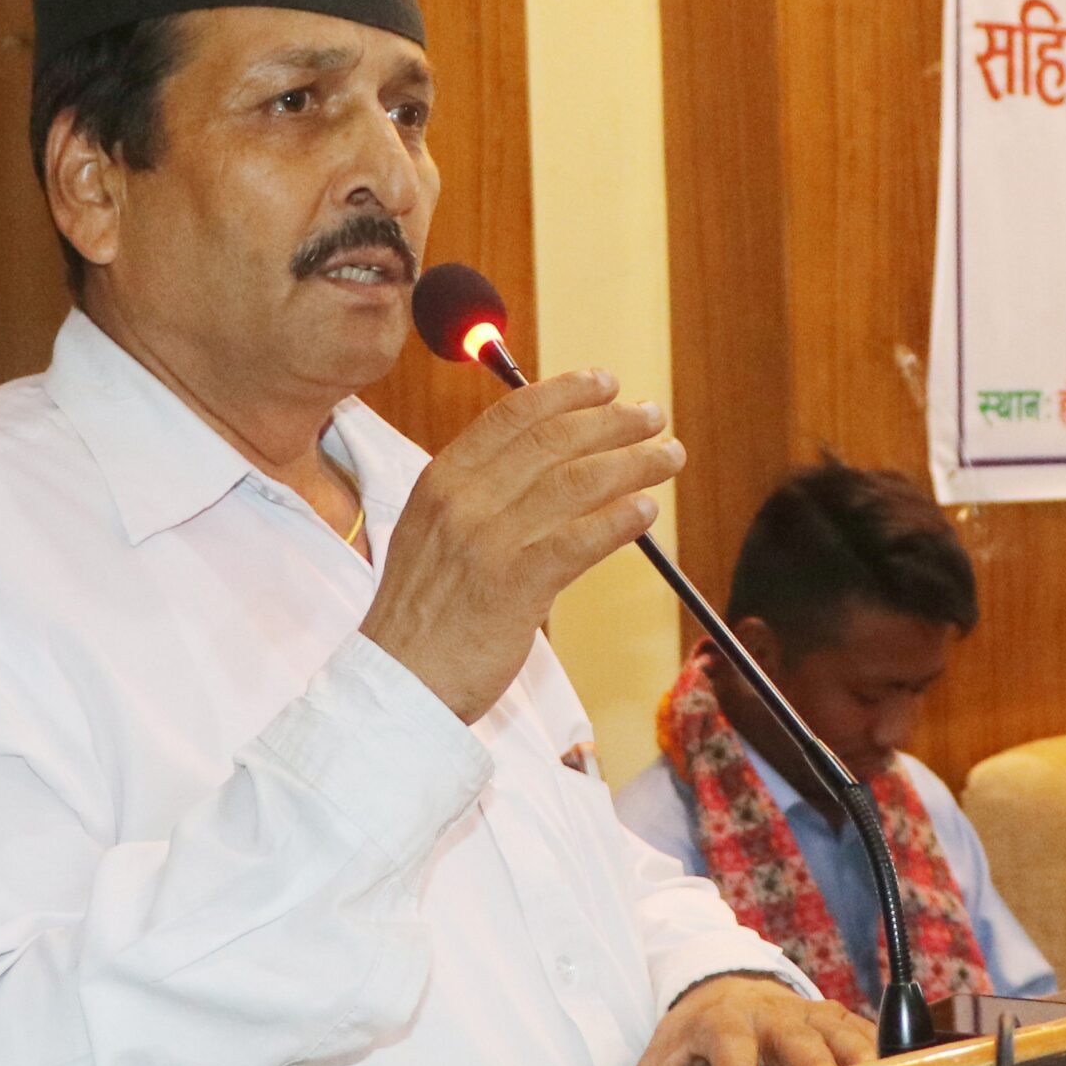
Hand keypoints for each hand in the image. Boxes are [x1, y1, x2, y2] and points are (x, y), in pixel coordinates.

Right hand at [361, 369, 682, 721]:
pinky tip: (647, 511)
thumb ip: (482, 494)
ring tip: (669, 456)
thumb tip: (551, 463)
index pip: (512, 415)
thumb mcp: (435, 533)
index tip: (605, 383)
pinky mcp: (512, 587)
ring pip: (577, 482)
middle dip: (614, 422)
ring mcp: (487, 541)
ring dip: (634, 463)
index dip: (566, 392)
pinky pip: (579, 540)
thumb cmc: (424, 613)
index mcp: (442, 480)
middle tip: (654, 416)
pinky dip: (620, 519)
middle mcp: (463, 500)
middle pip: (555, 440)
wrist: (396, 683)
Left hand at [632, 973, 878, 1065]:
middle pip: (800, 1040)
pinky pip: (863, 1032)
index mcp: (723, 1021)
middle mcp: (771, 1013)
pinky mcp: (834, 1017)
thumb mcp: (662, 1061)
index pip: (729, 1043)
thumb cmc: (691, 1037)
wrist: (720, 989)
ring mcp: (808, 1012)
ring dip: (860, 1062)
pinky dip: (880, 1054)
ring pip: (842, 1034)